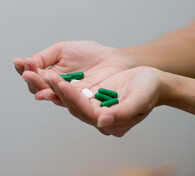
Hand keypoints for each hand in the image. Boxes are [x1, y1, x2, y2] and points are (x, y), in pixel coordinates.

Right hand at [13, 41, 129, 105]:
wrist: (112, 59)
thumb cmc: (88, 53)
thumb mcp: (62, 50)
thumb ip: (44, 57)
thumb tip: (26, 63)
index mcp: (50, 75)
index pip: (33, 74)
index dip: (24, 69)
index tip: (18, 61)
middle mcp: (56, 88)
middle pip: (38, 88)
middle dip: (30, 78)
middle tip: (26, 71)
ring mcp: (68, 96)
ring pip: (50, 95)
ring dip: (39, 87)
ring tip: (32, 79)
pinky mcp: (82, 102)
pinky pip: (67, 100)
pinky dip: (56, 95)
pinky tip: (48, 92)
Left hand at [42, 66, 162, 136]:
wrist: (154, 81)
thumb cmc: (150, 89)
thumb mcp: (140, 99)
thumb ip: (123, 112)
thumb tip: (102, 122)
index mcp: (110, 122)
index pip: (86, 112)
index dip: (72, 97)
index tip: (60, 83)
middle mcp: (99, 117)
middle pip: (73, 106)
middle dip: (55, 91)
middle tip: (41, 76)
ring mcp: (94, 107)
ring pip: (69, 99)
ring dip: (54, 86)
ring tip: (40, 73)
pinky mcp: (91, 97)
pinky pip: (72, 92)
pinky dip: (61, 83)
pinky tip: (50, 74)